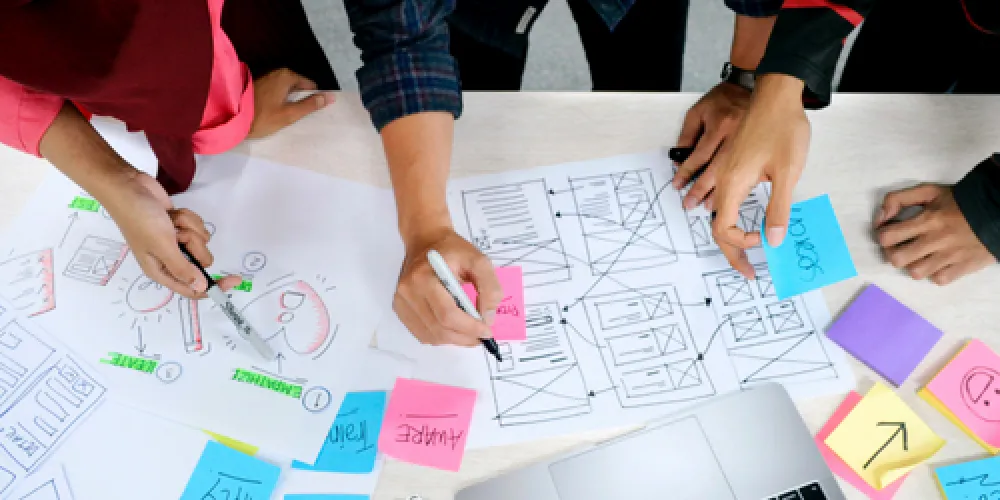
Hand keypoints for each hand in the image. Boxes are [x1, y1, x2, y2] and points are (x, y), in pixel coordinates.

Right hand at [100, 171, 241, 297]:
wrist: (129, 187)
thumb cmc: (140, 218)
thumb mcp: (162, 245)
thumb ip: (182, 268)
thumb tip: (200, 288)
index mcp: (161, 270)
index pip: (192, 288)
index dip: (214, 286)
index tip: (234, 280)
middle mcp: (169, 258)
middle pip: (201, 261)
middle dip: (194, 245)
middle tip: (178, 234)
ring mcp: (175, 241)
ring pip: (201, 240)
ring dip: (188, 227)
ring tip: (170, 221)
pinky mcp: (180, 226)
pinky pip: (197, 226)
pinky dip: (187, 217)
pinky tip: (172, 213)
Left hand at [248, 68, 332, 138]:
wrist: (232, 118)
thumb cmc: (263, 117)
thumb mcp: (290, 114)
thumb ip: (310, 105)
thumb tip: (330, 97)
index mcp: (287, 76)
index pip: (310, 85)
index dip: (312, 99)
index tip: (307, 112)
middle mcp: (277, 73)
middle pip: (298, 87)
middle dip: (299, 99)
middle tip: (295, 116)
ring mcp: (267, 78)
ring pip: (286, 89)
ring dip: (289, 101)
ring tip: (285, 116)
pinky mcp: (259, 85)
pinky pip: (276, 91)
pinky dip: (279, 100)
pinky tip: (274, 112)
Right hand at [393, 227, 500, 346]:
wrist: (426, 241)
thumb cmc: (453, 250)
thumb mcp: (478, 260)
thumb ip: (489, 287)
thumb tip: (488, 318)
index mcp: (424, 277)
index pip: (447, 314)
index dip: (469, 327)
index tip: (487, 331)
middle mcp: (408, 292)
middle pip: (439, 328)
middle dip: (465, 337)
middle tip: (482, 336)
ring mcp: (401, 302)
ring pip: (430, 336)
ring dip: (454, 340)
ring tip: (470, 333)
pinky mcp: (400, 309)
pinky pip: (422, 334)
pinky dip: (441, 337)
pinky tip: (453, 329)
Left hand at [672, 82, 750, 210]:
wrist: (755, 88)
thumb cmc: (724, 100)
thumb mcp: (698, 111)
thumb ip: (687, 134)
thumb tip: (679, 159)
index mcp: (720, 124)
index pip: (699, 155)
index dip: (687, 173)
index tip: (678, 185)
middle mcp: (737, 135)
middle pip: (717, 169)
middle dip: (702, 190)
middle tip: (691, 204)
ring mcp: (752, 143)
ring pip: (734, 173)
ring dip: (721, 193)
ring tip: (709, 206)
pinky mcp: (762, 148)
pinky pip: (751, 171)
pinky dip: (741, 185)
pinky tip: (733, 196)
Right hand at [712, 75, 809, 277]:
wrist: (777, 94)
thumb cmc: (783, 128)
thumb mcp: (788, 172)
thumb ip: (778, 208)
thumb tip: (773, 240)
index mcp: (734, 183)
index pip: (723, 228)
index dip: (740, 244)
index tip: (763, 241)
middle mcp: (724, 179)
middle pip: (716, 226)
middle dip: (730, 252)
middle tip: (746, 271)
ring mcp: (726, 171)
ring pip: (717, 213)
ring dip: (727, 236)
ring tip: (741, 251)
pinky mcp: (733, 164)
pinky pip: (722, 198)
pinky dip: (728, 217)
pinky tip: (740, 220)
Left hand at [875, 184, 995, 284]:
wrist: (997, 211)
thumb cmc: (960, 202)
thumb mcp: (929, 191)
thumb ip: (899, 198)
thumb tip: (881, 217)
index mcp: (927, 220)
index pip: (887, 237)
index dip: (883, 235)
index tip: (889, 232)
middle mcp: (936, 240)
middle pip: (897, 259)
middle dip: (893, 253)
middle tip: (900, 247)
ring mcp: (950, 256)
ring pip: (916, 273)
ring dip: (913, 265)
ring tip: (919, 256)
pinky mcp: (963, 267)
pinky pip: (939, 279)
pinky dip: (935, 273)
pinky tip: (937, 263)